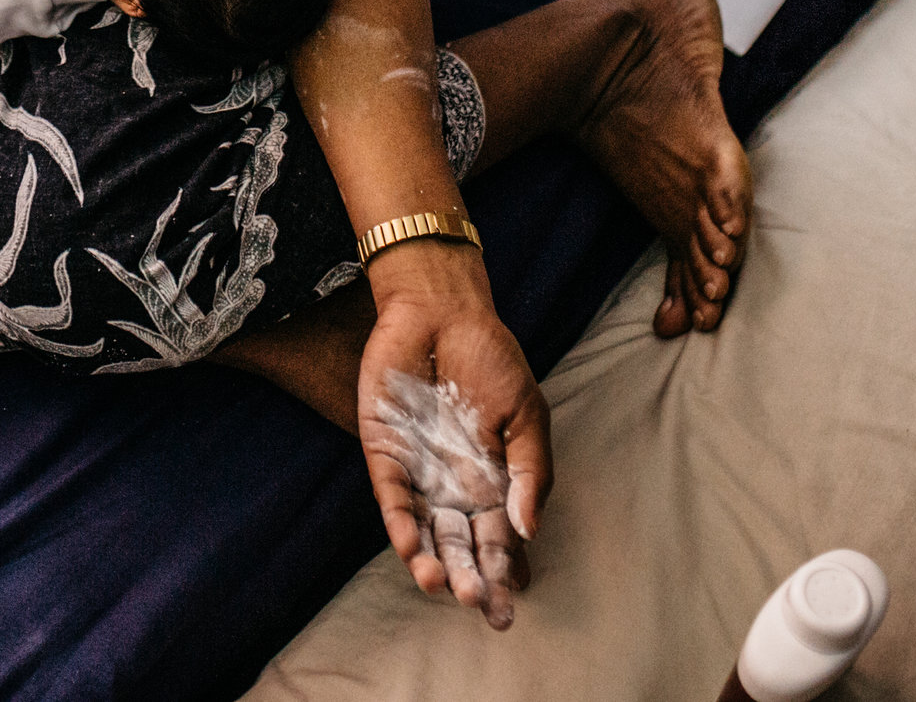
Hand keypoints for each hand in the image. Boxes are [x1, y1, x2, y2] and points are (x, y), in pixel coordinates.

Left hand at [358, 240, 549, 628]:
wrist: (443, 311)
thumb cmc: (491, 360)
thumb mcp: (527, 415)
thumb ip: (530, 471)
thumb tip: (530, 528)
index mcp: (493, 483)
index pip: (499, 539)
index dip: (504, 571)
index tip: (510, 604)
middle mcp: (454, 487)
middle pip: (461, 544)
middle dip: (469, 576)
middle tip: (478, 604)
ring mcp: (418, 472)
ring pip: (423, 530)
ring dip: (430, 560)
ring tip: (439, 585)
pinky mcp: (385, 453)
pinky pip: (391, 496)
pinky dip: (399, 523)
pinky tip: (409, 548)